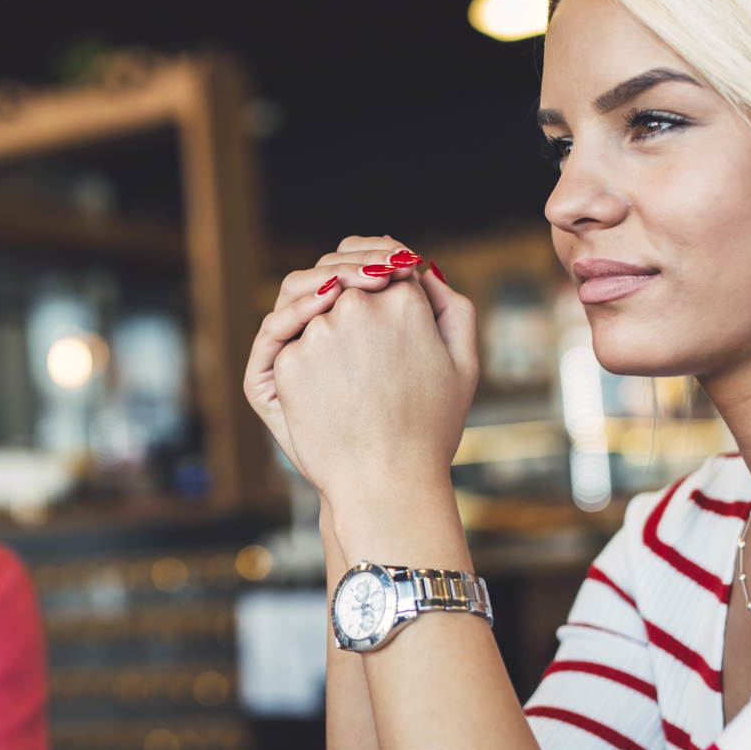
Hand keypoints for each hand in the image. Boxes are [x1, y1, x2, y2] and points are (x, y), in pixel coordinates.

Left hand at [268, 238, 478, 512]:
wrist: (384, 484)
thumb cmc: (430, 430)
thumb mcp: (463, 364)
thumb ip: (452, 308)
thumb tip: (423, 273)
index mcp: (404, 302)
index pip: (391, 265)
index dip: (390, 270)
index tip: (390, 282)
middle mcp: (358, 307)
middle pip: (346, 272)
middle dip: (352, 275)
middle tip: (358, 294)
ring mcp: (318, 333)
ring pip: (311, 299)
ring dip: (319, 302)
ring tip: (337, 334)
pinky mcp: (288, 361)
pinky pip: (288, 335)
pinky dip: (298, 338)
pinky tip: (319, 364)